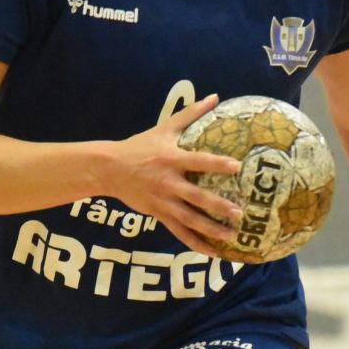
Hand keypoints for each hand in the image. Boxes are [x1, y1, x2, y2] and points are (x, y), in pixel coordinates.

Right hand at [102, 95, 240, 258]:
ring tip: (230, 236)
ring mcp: (163, 201)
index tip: (236, 167)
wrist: (109, 169)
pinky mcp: (158, 214)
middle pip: (196, 197)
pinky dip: (195, 243)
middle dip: (218, 206)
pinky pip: (179, 232)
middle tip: (239, 213)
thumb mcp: (164, 128)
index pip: (198, 161)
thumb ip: (190, 114)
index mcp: (171, 159)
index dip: (216, 164)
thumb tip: (215, 96)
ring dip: (210, 228)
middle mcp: (168, 182)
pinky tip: (211, 252)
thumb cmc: (140, 146)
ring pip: (189, 219)